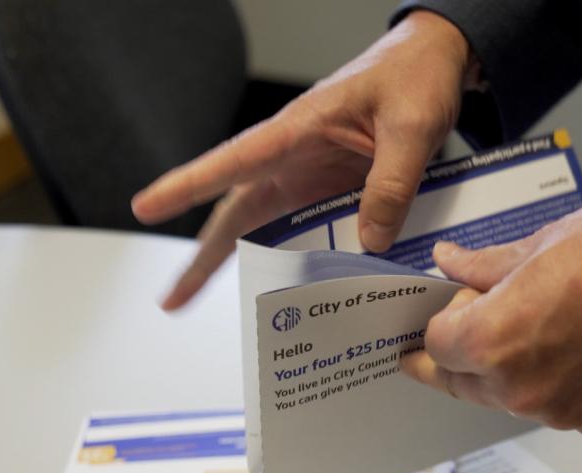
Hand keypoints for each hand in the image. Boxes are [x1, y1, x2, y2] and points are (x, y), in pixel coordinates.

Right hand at [131, 11, 472, 309]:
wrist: (435, 61)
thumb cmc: (415, 75)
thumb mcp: (413, 126)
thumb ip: (393, 183)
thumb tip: (370, 242)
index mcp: (300, 128)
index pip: (234, 160)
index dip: (189, 185)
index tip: (146, 206)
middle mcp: (295, 156)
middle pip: (237, 211)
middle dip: (203, 256)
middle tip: (171, 299)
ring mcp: (312, 175)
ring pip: (264, 225)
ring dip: (238, 263)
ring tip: (202, 302)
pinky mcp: (335, 189)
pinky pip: (309, 230)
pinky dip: (298, 262)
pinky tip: (290, 294)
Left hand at [401, 168, 581, 435]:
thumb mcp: (538, 244)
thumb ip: (483, 268)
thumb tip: (451, 264)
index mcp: (495, 341)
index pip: (436, 346)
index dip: (436, 323)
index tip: (442, 311)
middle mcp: (522, 388)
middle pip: (461, 382)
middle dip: (455, 356)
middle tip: (458, 329)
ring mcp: (561, 410)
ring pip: (505, 397)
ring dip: (502, 368)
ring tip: (530, 324)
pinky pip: (551, 405)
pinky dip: (548, 380)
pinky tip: (569, 343)